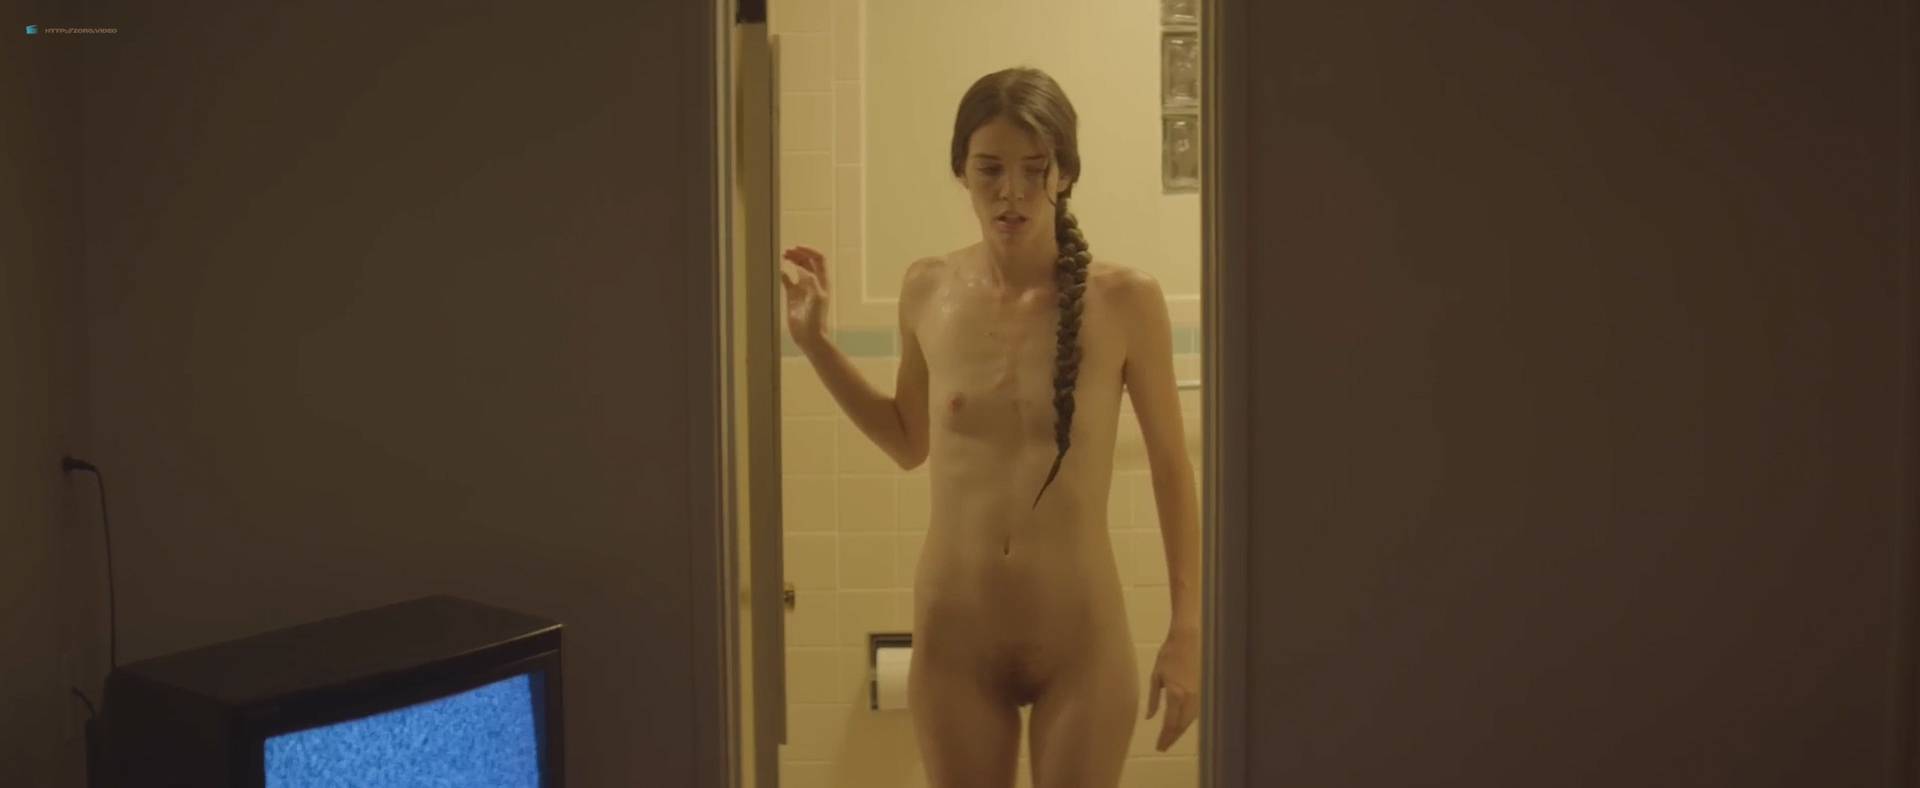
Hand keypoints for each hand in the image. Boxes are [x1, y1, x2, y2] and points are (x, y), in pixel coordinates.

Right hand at [779, 246, 829, 349]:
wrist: (809, 336)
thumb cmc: (816, 319)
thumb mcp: (816, 297)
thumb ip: (810, 281)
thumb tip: (800, 267)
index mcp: (822, 281)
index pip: (818, 259)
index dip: (809, 251)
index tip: (797, 247)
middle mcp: (813, 282)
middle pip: (807, 261)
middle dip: (799, 253)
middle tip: (787, 251)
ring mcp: (803, 288)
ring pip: (798, 268)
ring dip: (792, 260)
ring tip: (783, 255)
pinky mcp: (793, 296)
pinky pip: (787, 280)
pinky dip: (782, 273)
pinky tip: (778, 269)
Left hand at [1146, 628, 1199, 750]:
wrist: (1189, 638)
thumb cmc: (1169, 654)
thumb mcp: (1156, 676)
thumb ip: (1153, 699)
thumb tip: (1150, 717)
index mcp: (1176, 694)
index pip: (1170, 723)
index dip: (1165, 737)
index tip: (1159, 746)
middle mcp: (1190, 698)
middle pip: (1182, 725)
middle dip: (1172, 737)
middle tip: (1163, 746)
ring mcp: (1199, 695)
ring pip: (1190, 719)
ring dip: (1180, 730)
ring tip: (1170, 737)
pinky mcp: (1204, 690)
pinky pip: (1195, 711)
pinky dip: (1187, 720)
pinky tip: (1181, 722)